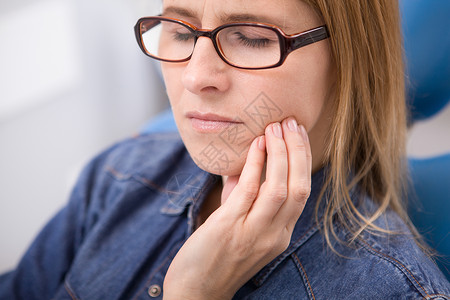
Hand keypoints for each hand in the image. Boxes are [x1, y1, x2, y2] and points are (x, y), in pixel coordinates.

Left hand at [163, 117, 311, 299]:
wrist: (196, 292)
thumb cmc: (216, 257)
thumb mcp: (240, 227)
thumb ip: (245, 198)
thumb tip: (247, 166)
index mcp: (280, 234)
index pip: (302, 191)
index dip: (303, 160)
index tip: (299, 133)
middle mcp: (274, 235)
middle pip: (298, 188)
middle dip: (298, 152)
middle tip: (291, 122)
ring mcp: (253, 233)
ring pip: (279, 189)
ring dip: (280, 155)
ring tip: (276, 127)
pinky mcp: (229, 229)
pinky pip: (249, 193)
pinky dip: (255, 166)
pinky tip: (257, 145)